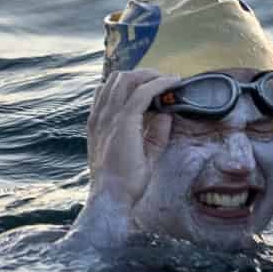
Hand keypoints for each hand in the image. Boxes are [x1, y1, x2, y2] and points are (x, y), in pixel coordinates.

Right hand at [83, 65, 174, 237]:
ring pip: (127, 79)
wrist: (112, 197)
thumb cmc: (123, 181)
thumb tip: (167, 114)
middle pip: (118, 78)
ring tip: (168, 80)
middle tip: (163, 80)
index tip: (152, 86)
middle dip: (142, 73)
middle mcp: (100, 116)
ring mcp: (109, 117)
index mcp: (99, 122)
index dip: (131, 82)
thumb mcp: (143, 151)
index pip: (109, 89)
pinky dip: (159, 84)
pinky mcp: (124, 122)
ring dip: (150, 75)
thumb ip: (154, 132)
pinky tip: (173, 84)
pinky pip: (143, 92)